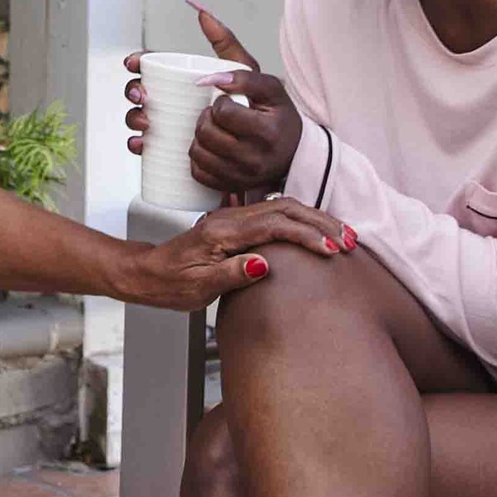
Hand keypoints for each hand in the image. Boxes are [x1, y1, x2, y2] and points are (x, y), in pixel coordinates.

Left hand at [128, 2, 304, 195]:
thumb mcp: (263, 80)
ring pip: (198, 153)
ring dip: (197, 138)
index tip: (220, 98)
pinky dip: (196, 159)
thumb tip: (201, 14)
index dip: (217, 103)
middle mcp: (258, 157)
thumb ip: (231, 48)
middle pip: (206, 133)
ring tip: (210, 128)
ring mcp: (244, 176)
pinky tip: (206, 148)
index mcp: (269, 128)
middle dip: (202, 119)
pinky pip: (198, 173)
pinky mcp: (232, 187)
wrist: (294, 154)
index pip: (224, 112)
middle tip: (212, 113)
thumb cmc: (276, 113)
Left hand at [131, 199, 355, 312]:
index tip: (332, 250)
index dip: (307, 236)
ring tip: (342, 236)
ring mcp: (233, 219)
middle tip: (349, 241)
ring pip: (283, 208)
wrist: (146, 274)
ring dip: (315, 220)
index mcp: (222, 233)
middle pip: (285, 209)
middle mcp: (229, 219)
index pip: (275, 225)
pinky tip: (317, 232)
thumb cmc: (169, 284)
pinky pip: (275, 215)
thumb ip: (231, 274)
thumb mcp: (197, 289)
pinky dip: (301, 221)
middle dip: (321, 223)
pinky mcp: (236, 224)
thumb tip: (264, 265)